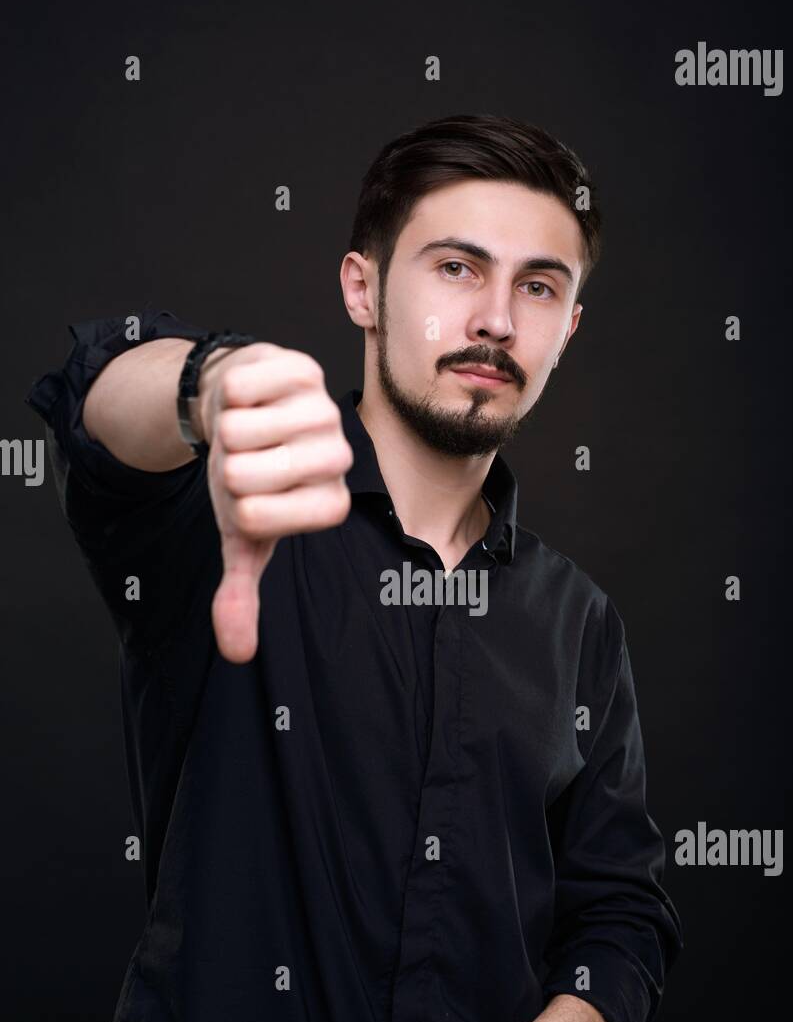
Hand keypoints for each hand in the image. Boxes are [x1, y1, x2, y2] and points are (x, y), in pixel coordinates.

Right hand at [198, 344, 352, 663]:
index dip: (236, 508)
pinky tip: (248, 399)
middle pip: (242, 473)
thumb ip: (243, 591)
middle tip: (243, 461)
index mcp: (330, 503)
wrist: (245, 407)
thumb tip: (236, 653)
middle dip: (224, 467)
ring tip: (247, 430)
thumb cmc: (249, 476)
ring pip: (239, 428)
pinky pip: (240, 387)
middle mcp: (339, 456)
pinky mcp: (303, 368)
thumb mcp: (242, 536)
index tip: (250, 501)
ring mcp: (324, 409)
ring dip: (225, 429)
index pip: (258, 518)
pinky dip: (228, 395)